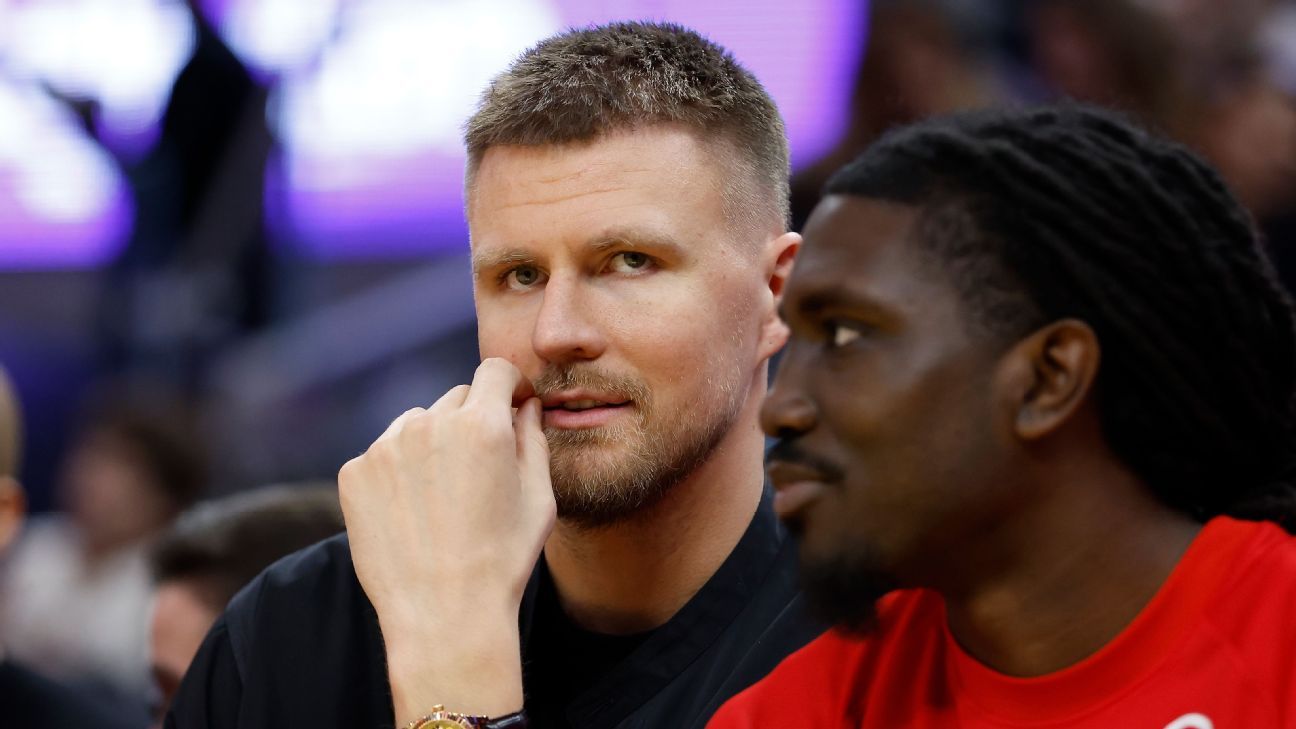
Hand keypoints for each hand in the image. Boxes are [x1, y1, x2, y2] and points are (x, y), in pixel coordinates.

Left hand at [338, 358, 555, 722]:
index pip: (495, 371)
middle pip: (457, 398)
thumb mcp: (539, 498)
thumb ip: (534, 438)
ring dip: (432, 443)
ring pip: (417, 424)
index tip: (512, 405)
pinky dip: (398, 472)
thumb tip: (524, 405)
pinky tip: (412, 512)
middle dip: (472, 420)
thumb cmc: (502, 560)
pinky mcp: (353, 473)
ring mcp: (385, 447)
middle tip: (478, 470)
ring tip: (442, 498)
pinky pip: (383, 454)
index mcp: (482, 425)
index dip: (510, 386)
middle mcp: (429, 424)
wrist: (443, 615)